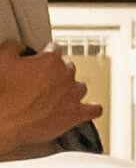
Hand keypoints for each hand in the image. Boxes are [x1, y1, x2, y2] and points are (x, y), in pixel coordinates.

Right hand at [0, 40, 101, 154]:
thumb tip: (23, 47)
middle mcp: (66, 76)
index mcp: (51, 60)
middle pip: (68, 69)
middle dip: (56, 73)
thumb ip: (18, 47)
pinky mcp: (75, 115)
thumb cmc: (4, 91)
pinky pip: (94, 110)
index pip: (54, 49)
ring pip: (80, 87)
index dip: (44, 55)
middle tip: (42, 82)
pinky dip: (92, 109)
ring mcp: (73, 96)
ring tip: (57, 96)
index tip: (39, 60)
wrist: (6, 120)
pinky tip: (88, 109)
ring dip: (71, 89)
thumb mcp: (4, 57)